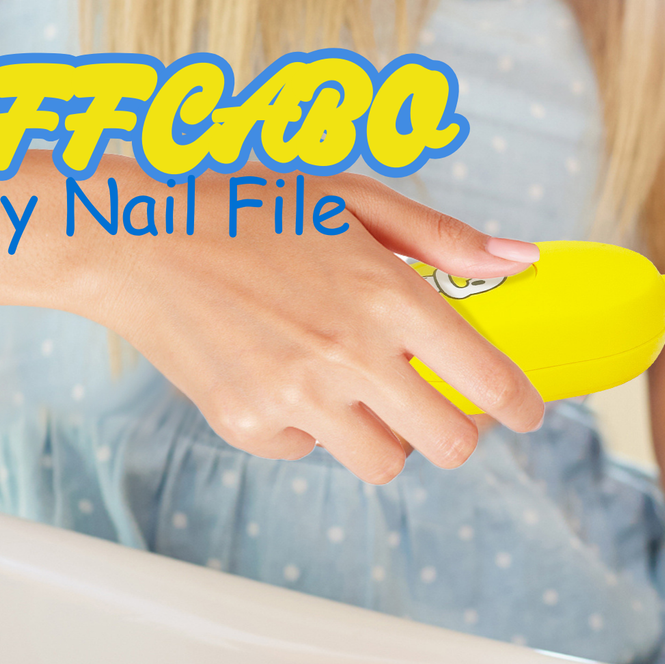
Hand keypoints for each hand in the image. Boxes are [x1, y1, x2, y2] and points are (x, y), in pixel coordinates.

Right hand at [77, 162, 545, 483]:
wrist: (135, 238)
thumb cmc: (251, 209)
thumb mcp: (353, 199)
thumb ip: (442, 238)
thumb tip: (520, 261)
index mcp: (387, 295)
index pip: (488, 378)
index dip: (522, 406)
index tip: (529, 414)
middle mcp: (349, 353)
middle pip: (449, 445)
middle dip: (459, 433)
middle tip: (445, 410)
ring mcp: (296, 396)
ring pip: (385, 463)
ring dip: (387, 437)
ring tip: (359, 392)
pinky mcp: (248, 426)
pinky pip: (310, 453)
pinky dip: (310, 429)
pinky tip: (284, 377)